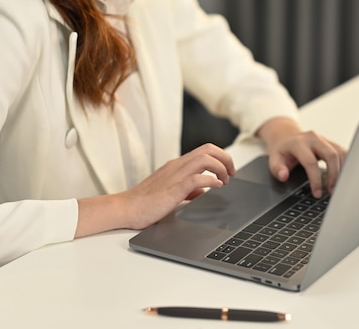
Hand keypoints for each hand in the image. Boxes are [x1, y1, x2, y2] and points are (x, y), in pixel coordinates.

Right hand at [75, 143, 234, 236]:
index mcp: (177, 165)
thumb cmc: (146, 202)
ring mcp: (175, 175)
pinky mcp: (173, 189)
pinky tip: (215, 187)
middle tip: (232, 173)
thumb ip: (188, 190)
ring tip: (225, 181)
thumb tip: (203, 192)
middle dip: (226, 158)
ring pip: (205, 159)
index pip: (205, 149)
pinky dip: (211, 181)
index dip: (222, 157)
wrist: (126, 208)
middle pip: (209, 149)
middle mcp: (177, 166)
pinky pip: (197, 179)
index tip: (229, 170)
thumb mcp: (171, 193)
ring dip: (221, 168)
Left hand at [256, 118, 345, 197]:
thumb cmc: (282, 151)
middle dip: (334, 175)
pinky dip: (346, 164)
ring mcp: (324, 139)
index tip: (317, 193)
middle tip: (331, 191)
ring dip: (341, 171)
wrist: (287, 137)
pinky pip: (343, 152)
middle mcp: (313, 138)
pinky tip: (343, 176)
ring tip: (337, 187)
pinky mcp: (331, 142)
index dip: (315, 180)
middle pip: (331, 155)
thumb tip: (284, 176)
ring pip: (340, 153)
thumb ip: (277, 169)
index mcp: (299, 143)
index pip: (311, 162)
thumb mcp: (274, 160)